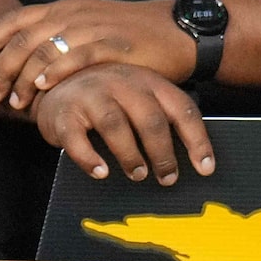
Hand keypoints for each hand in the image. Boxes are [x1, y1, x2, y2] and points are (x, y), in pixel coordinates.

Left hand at [0, 0, 192, 107]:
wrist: (176, 31)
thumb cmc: (127, 34)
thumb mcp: (86, 26)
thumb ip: (57, 37)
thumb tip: (24, 59)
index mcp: (62, 8)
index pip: (15, 20)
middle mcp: (72, 14)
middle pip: (23, 39)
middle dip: (2, 69)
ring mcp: (92, 28)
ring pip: (45, 50)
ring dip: (25, 78)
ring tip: (16, 101)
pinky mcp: (113, 44)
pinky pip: (77, 56)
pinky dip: (56, 71)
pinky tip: (43, 87)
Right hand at [33, 63, 215, 185]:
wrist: (56, 86)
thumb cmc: (106, 100)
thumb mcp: (138, 98)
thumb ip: (161, 117)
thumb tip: (195, 160)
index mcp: (148, 82)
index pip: (181, 110)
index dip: (197, 141)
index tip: (205, 169)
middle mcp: (122, 83)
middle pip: (150, 119)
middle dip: (162, 154)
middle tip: (167, 178)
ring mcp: (91, 95)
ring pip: (115, 125)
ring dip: (130, 155)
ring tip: (138, 175)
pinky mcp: (64, 112)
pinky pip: (77, 138)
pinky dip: (90, 158)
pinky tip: (101, 172)